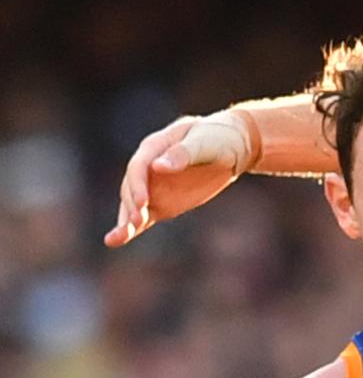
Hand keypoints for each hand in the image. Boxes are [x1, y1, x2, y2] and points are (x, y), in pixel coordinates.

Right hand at [104, 111, 257, 247]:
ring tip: (118, 238)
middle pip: (131, 187)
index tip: (143, 201)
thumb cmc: (218, 137)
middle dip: (132, 205)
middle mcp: (148, 167)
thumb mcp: (205, 142)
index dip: (138, 184)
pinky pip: (143, 217)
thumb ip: (183, 154)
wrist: (232, 148)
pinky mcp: (160, 203)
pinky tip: (115, 240)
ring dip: (125, 221)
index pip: (139, 166)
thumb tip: (157, 167)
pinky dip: (131, 229)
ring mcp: (153, 187)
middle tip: (138, 222)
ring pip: (133, 205)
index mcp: (155, 147)